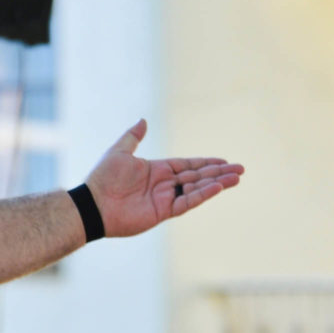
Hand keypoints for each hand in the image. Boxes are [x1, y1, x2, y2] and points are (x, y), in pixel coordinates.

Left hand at [83, 119, 244, 237]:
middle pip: (197, 177)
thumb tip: (143, 120)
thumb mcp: (119, 151)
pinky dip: (202, 195)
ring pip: (196, 189)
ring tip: (236, 178)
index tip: (224, 161)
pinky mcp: (163, 212)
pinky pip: (187, 202)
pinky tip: (217, 187)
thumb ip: (133, 137)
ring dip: (216, 184)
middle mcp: (164, 184)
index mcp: (157, 170)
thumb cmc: (103, 177)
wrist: (93, 204)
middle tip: (240, 169)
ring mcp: (165, 198)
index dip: (206, 163)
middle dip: (218, 173)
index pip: (188, 165)